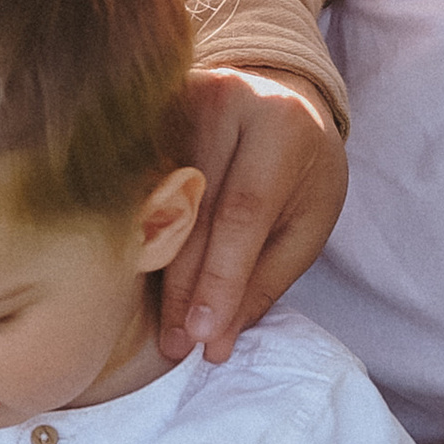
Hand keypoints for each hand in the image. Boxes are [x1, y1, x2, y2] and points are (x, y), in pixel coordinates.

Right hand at [157, 67, 348, 364]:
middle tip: (178, 345)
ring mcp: (178, 98)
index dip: (219, 277)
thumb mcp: (307, 222)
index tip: (202, 335)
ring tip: (163, 327)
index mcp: (278, 125)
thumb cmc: (301, 169)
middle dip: (185, 287)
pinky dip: (140, 236)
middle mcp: (224, 100)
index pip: (241, 212)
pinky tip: (142, 278)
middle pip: (193, 211)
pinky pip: (136, 184)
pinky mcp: (148, 110)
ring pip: (157, 201)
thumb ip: (266, 277)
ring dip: (159, 271)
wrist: (276, 99)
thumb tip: (217, 340)